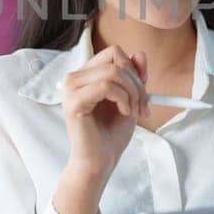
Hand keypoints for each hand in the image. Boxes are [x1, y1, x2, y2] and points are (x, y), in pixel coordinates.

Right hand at [61, 43, 151, 176]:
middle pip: (115, 60)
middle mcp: (74, 78)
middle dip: (136, 82)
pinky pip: (106, 86)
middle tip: (142, 106)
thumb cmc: (111, 133)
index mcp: (86, 75)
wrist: (101, 160)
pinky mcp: (73, 102)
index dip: (134, 69)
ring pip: (113, 72)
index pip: (114, 53)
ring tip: (132, 111)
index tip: (143, 92)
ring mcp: (70, 89)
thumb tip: (140, 54)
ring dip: (132, 92)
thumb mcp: (130, 98)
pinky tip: (123, 112)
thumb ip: (134, 76)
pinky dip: (122, 99)